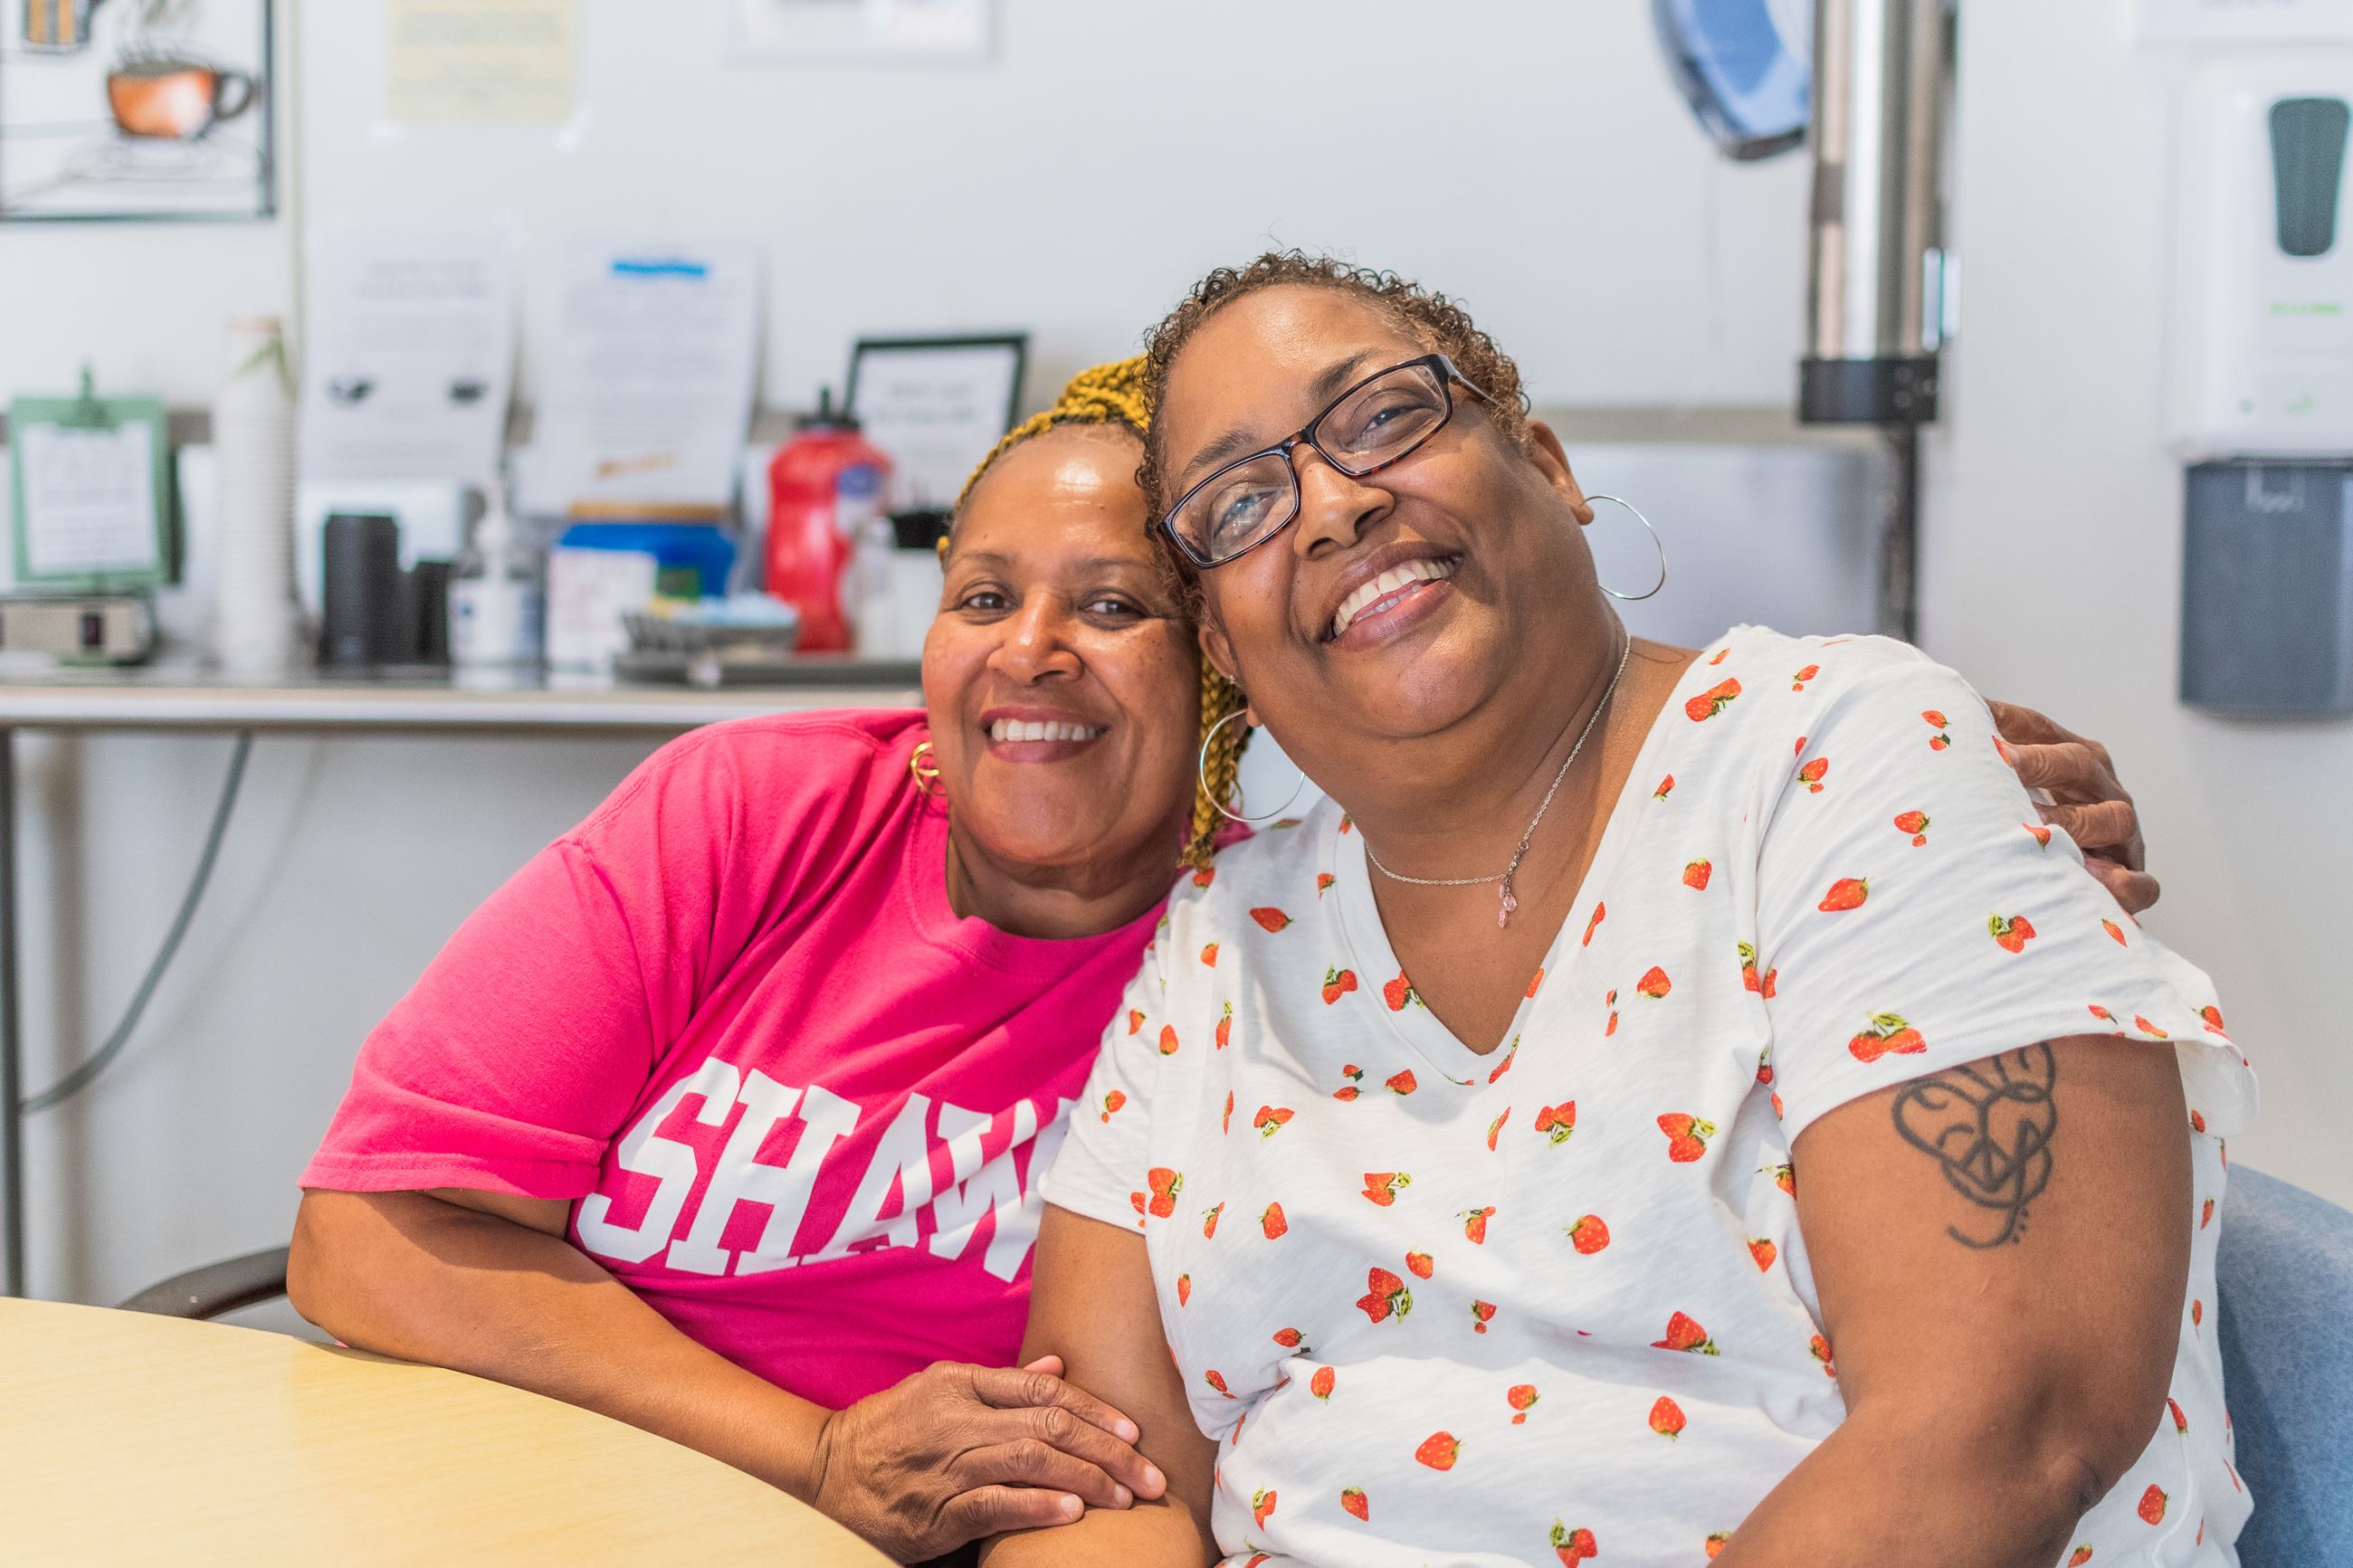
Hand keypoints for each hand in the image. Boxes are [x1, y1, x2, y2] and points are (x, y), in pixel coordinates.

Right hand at [808, 1354, 1164, 1561]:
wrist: (826, 1468)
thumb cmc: (892, 1426)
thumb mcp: (940, 1386)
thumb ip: (1001, 1381)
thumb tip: (1058, 1365)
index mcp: (961, 1383)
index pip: (1044, 1390)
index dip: (1095, 1410)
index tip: (1133, 1432)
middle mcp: (957, 1418)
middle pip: (1049, 1427)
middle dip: (1108, 1452)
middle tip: (1149, 1476)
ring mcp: (945, 1465)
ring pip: (1030, 1462)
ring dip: (1086, 1480)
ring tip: (1123, 1497)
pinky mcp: (934, 1511)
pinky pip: (995, 1505)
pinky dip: (1037, 1506)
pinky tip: (1072, 1512)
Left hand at [1985, 699, 2157, 914]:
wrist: (2068, 885)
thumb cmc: (2018, 821)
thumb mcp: (2002, 781)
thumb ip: (1977, 753)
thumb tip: (1938, 718)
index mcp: (2073, 756)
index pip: (2040, 729)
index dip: (2010, 724)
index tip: (1978, 729)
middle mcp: (2103, 789)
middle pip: (2080, 763)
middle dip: (2042, 763)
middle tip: (2002, 766)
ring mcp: (2123, 835)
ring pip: (2115, 819)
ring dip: (2076, 823)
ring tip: (2038, 829)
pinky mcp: (2132, 879)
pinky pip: (2141, 884)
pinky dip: (2124, 883)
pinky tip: (2094, 882)